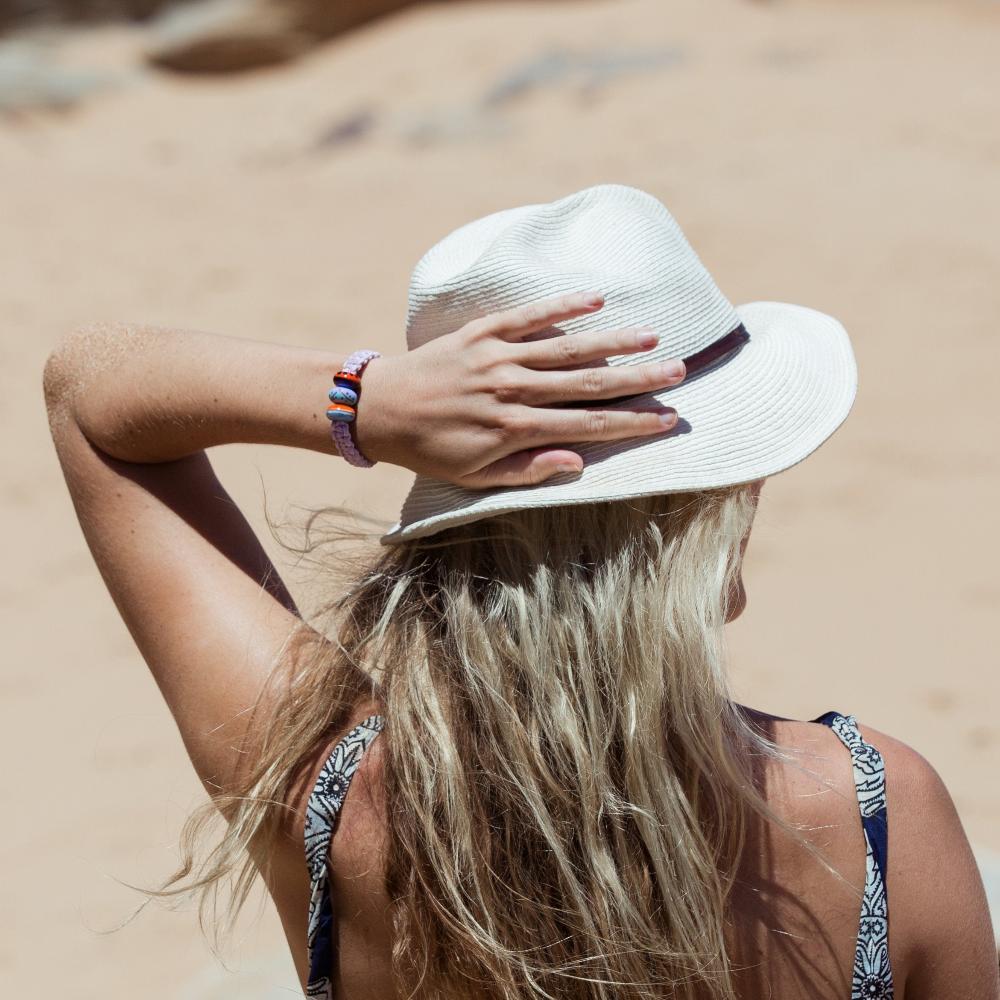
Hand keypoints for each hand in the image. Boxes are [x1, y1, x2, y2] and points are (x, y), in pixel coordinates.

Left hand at [355, 292, 685, 487]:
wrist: (380, 408)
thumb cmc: (431, 449)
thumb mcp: (475, 476)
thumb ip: (527, 470)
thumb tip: (576, 462)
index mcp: (515, 429)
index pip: (588, 426)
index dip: (632, 423)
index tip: (667, 419)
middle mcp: (514, 389)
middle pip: (588, 383)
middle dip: (637, 379)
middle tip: (678, 372)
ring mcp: (499, 356)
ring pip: (567, 347)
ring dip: (613, 341)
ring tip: (652, 337)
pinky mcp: (482, 331)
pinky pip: (529, 316)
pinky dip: (563, 306)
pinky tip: (597, 299)